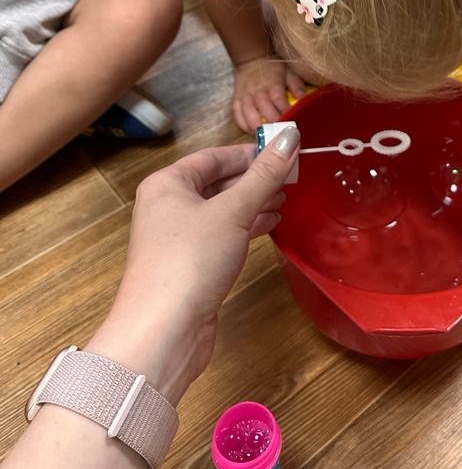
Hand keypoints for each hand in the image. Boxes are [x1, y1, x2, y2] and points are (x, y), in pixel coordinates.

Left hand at [88, 129, 299, 402]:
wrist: (164, 331)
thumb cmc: (192, 259)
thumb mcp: (233, 211)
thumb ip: (264, 175)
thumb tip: (290, 137)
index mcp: (168, 184)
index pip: (213, 156)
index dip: (249, 153)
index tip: (284, 152)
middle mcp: (168, 206)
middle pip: (217, 182)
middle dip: (254, 179)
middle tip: (291, 177)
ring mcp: (178, 238)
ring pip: (222, 209)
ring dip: (253, 203)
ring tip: (285, 198)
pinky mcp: (190, 264)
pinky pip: (222, 234)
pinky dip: (246, 226)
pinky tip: (270, 224)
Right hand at [233, 55, 305, 131]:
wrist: (253, 60)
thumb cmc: (274, 69)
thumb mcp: (289, 72)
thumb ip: (296, 85)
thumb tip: (303, 98)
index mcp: (272, 82)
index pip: (277, 96)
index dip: (284, 109)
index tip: (292, 121)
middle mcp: (257, 89)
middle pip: (262, 106)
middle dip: (271, 121)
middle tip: (280, 133)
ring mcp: (245, 95)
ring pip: (247, 112)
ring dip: (256, 126)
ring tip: (265, 136)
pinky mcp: (236, 100)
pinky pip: (237, 114)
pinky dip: (243, 125)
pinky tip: (251, 132)